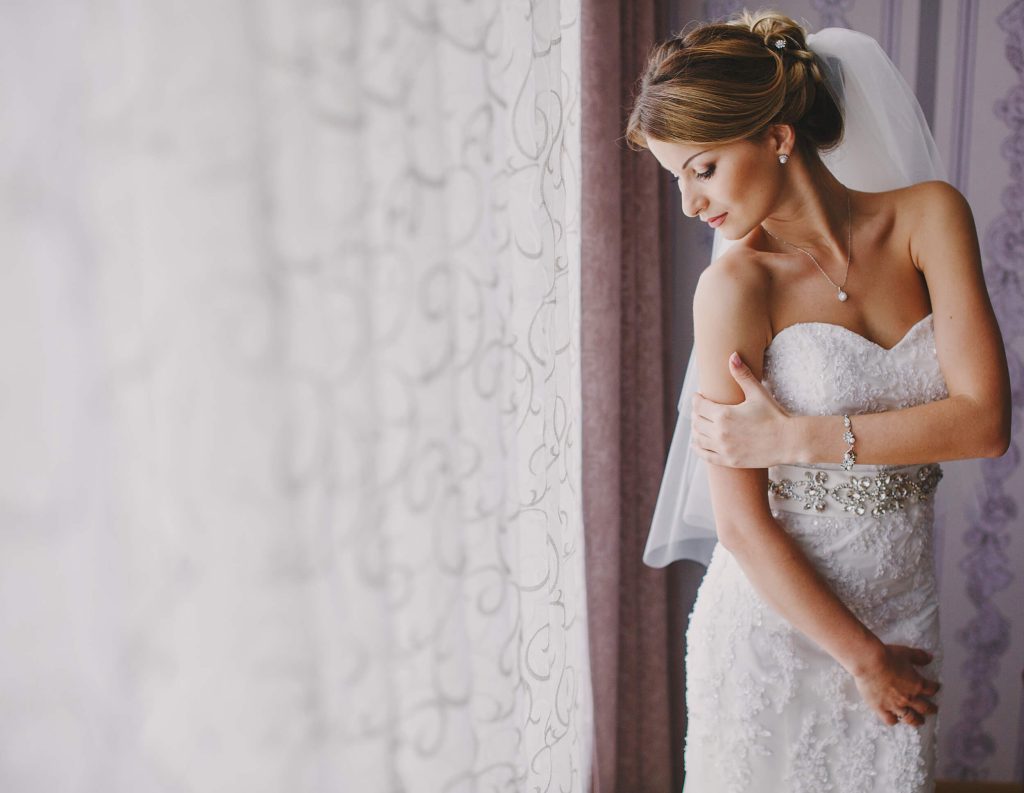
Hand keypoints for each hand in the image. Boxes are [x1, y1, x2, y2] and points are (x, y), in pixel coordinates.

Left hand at [690, 351, 792, 467]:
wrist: (788, 441)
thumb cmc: (774, 415)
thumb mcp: (757, 393)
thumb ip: (742, 375)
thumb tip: (732, 355)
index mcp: (724, 414)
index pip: (699, 405)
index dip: (697, 399)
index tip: (700, 396)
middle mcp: (720, 432)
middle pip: (696, 421)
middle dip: (696, 413)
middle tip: (700, 409)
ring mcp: (723, 448)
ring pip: (698, 438)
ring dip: (695, 430)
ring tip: (699, 424)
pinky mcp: (728, 460)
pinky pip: (705, 455)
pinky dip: (698, 448)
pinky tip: (696, 443)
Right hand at [852, 644, 940, 727]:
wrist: (869, 662)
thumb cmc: (887, 656)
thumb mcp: (906, 653)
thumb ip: (919, 656)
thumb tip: (929, 658)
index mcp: (917, 684)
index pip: (931, 689)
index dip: (935, 688)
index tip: (936, 688)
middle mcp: (909, 697)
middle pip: (925, 707)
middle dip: (931, 709)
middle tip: (933, 710)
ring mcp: (895, 705)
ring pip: (910, 718)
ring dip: (917, 720)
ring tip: (919, 721)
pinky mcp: (881, 708)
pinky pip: (890, 720)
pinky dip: (894, 720)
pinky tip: (894, 719)